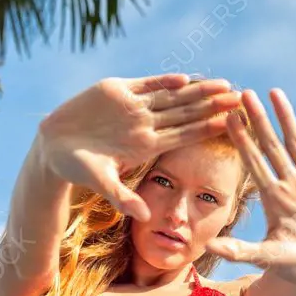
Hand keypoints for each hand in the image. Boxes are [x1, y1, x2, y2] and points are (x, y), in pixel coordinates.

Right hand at [39, 74, 242, 221]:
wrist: (53, 146)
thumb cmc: (77, 168)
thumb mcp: (101, 183)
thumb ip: (123, 197)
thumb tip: (145, 217)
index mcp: (147, 145)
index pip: (185, 135)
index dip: (208, 128)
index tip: (232, 124)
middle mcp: (145, 124)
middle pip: (186, 113)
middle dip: (213, 105)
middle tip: (242, 98)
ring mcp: (133, 106)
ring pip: (172, 96)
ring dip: (197, 90)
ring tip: (224, 84)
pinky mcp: (117, 90)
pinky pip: (146, 84)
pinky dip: (163, 81)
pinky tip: (184, 78)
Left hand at [205, 89, 295, 286]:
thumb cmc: (291, 267)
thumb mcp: (264, 257)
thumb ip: (239, 251)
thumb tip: (208, 247)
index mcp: (272, 197)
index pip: (253, 161)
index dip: (241, 139)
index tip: (227, 117)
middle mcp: (290, 184)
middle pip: (271, 145)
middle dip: (259, 119)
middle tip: (244, 92)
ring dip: (286, 119)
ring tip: (274, 93)